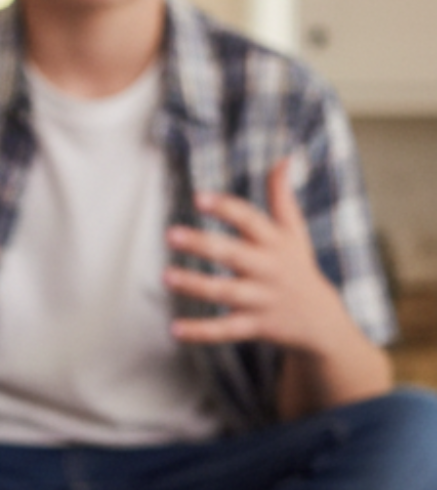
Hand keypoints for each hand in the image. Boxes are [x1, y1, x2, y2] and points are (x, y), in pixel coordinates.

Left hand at [165, 158, 353, 354]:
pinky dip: (201, 331)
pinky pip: (226, 330)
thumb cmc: (297, 268)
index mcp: (275, 243)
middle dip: (204, 244)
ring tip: (166, 275)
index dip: (226, 208)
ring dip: (196, 284)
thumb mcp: (294, 233)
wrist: (323, 322)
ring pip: (226, 291)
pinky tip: (174, 330)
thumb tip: (284, 158)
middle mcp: (269, 269)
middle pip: (234, 254)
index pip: (250, 220)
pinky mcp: (256, 326)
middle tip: (171, 234)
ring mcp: (262, 299)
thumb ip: (282, 197)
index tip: (199, 197)